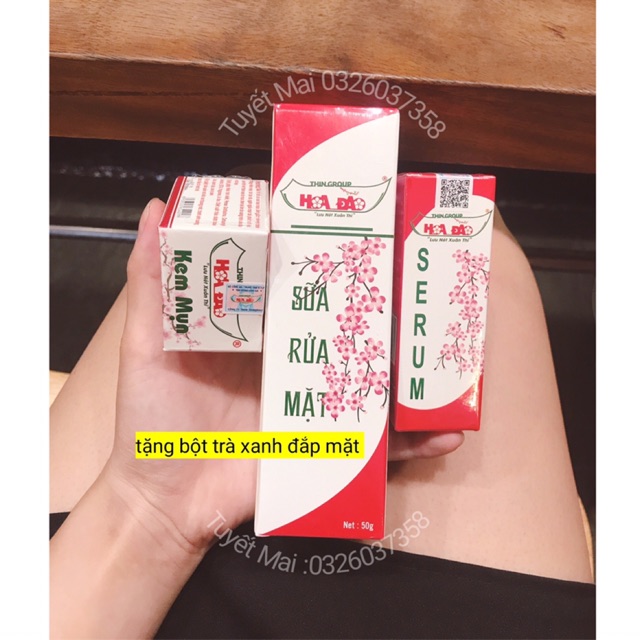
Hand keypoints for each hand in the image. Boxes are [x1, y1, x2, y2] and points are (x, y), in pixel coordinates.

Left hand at [103, 199, 463, 552]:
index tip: (365, 224)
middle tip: (427, 281)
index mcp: (260, 329)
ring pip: (372, 379)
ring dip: (413, 369)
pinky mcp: (323, 446)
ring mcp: (314, 403)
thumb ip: (152, 282)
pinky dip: (411, 442)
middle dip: (388, 306)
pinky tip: (446, 434)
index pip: (303, 283)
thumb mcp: (146, 345)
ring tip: (452, 352)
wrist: (165, 502)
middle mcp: (294, 359)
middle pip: (348, 326)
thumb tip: (155, 207)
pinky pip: (375, 444)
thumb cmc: (152, 419)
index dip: (332, 255)